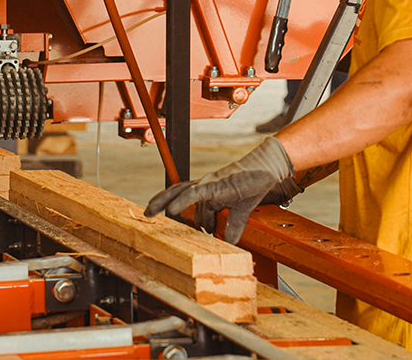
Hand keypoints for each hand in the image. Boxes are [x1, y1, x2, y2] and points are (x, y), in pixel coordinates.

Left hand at [144, 136, 301, 243]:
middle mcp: (204, 186)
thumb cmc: (252, 185)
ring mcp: (208, 184)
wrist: (265, 170)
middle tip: (147, 214)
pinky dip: (181, 201)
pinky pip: (193, 194)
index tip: (161, 216)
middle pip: (175, 191)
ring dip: (164, 201)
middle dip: (159, 202)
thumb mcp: (241, 212)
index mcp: (208, 190)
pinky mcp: (214, 186)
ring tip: (150, 211)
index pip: (184, 196)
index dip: (171, 204)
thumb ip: (234, 226)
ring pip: (179, 191)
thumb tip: (231, 242)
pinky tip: (172, 210)